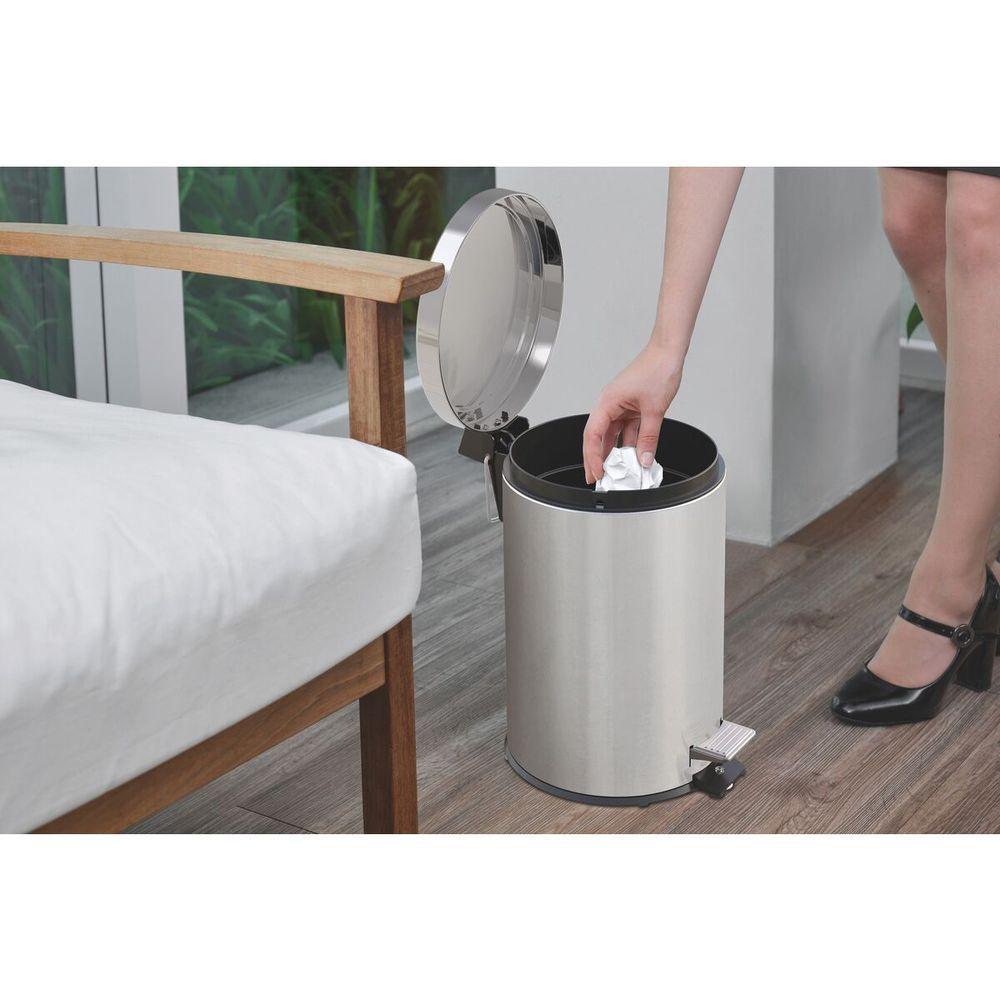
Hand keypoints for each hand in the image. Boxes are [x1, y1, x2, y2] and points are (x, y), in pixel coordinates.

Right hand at [582, 343, 683, 483]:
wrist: (668, 353)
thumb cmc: (657, 369)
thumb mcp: (655, 409)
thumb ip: (649, 437)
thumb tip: (645, 459)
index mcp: (607, 402)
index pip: (593, 435)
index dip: (593, 457)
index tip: (597, 473)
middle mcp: (610, 405)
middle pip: (599, 438)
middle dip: (597, 459)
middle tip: (598, 479)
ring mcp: (621, 407)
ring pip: (613, 436)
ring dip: (616, 454)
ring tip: (618, 473)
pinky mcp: (631, 409)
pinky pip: (627, 431)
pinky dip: (630, 445)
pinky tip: (634, 458)